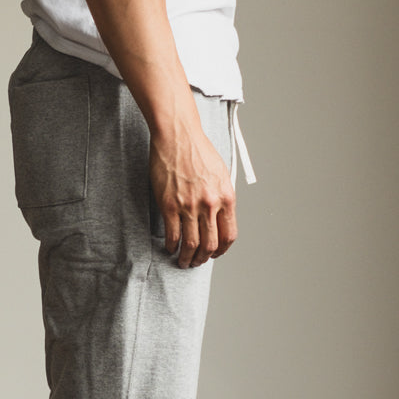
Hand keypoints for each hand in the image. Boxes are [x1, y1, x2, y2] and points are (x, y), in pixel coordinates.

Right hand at [150, 122, 236, 268]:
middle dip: (204, 258)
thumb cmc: (198, 151)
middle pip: (210, 244)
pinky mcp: (169, 205)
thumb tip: (220, 218)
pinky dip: (172, 245)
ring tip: (184, 261)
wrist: (178, 136)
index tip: (216, 253)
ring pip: (191, 244)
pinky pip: (173, 234)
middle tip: (198, 261)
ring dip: (188, 257)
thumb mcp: (221, 174)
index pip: (229, 235)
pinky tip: (170, 247)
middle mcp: (210, 204)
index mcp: (226, 197)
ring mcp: (189, 206)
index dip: (222, 249)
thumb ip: (222, 197)